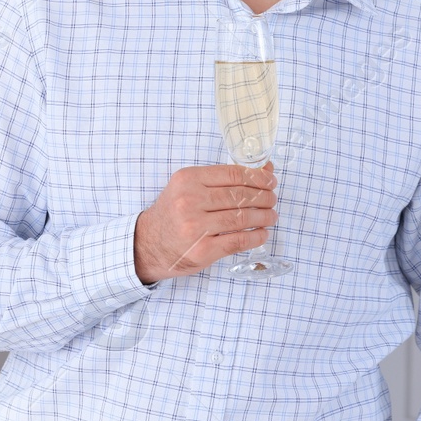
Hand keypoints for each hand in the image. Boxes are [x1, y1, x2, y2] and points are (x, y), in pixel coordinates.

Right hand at [133, 162, 278, 284]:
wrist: (148, 244)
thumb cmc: (173, 214)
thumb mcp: (189, 188)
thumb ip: (223, 179)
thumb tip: (265, 171)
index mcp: (188, 179)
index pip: (233, 174)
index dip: (258, 177)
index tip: (271, 180)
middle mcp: (190, 201)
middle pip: (240, 196)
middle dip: (264, 197)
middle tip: (272, 200)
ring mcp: (196, 227)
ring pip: (242, 218)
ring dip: (263, 217)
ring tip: (271, 216)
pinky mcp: (203, 250)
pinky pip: (238, 241)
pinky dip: (256, 237)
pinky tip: (262, 233)